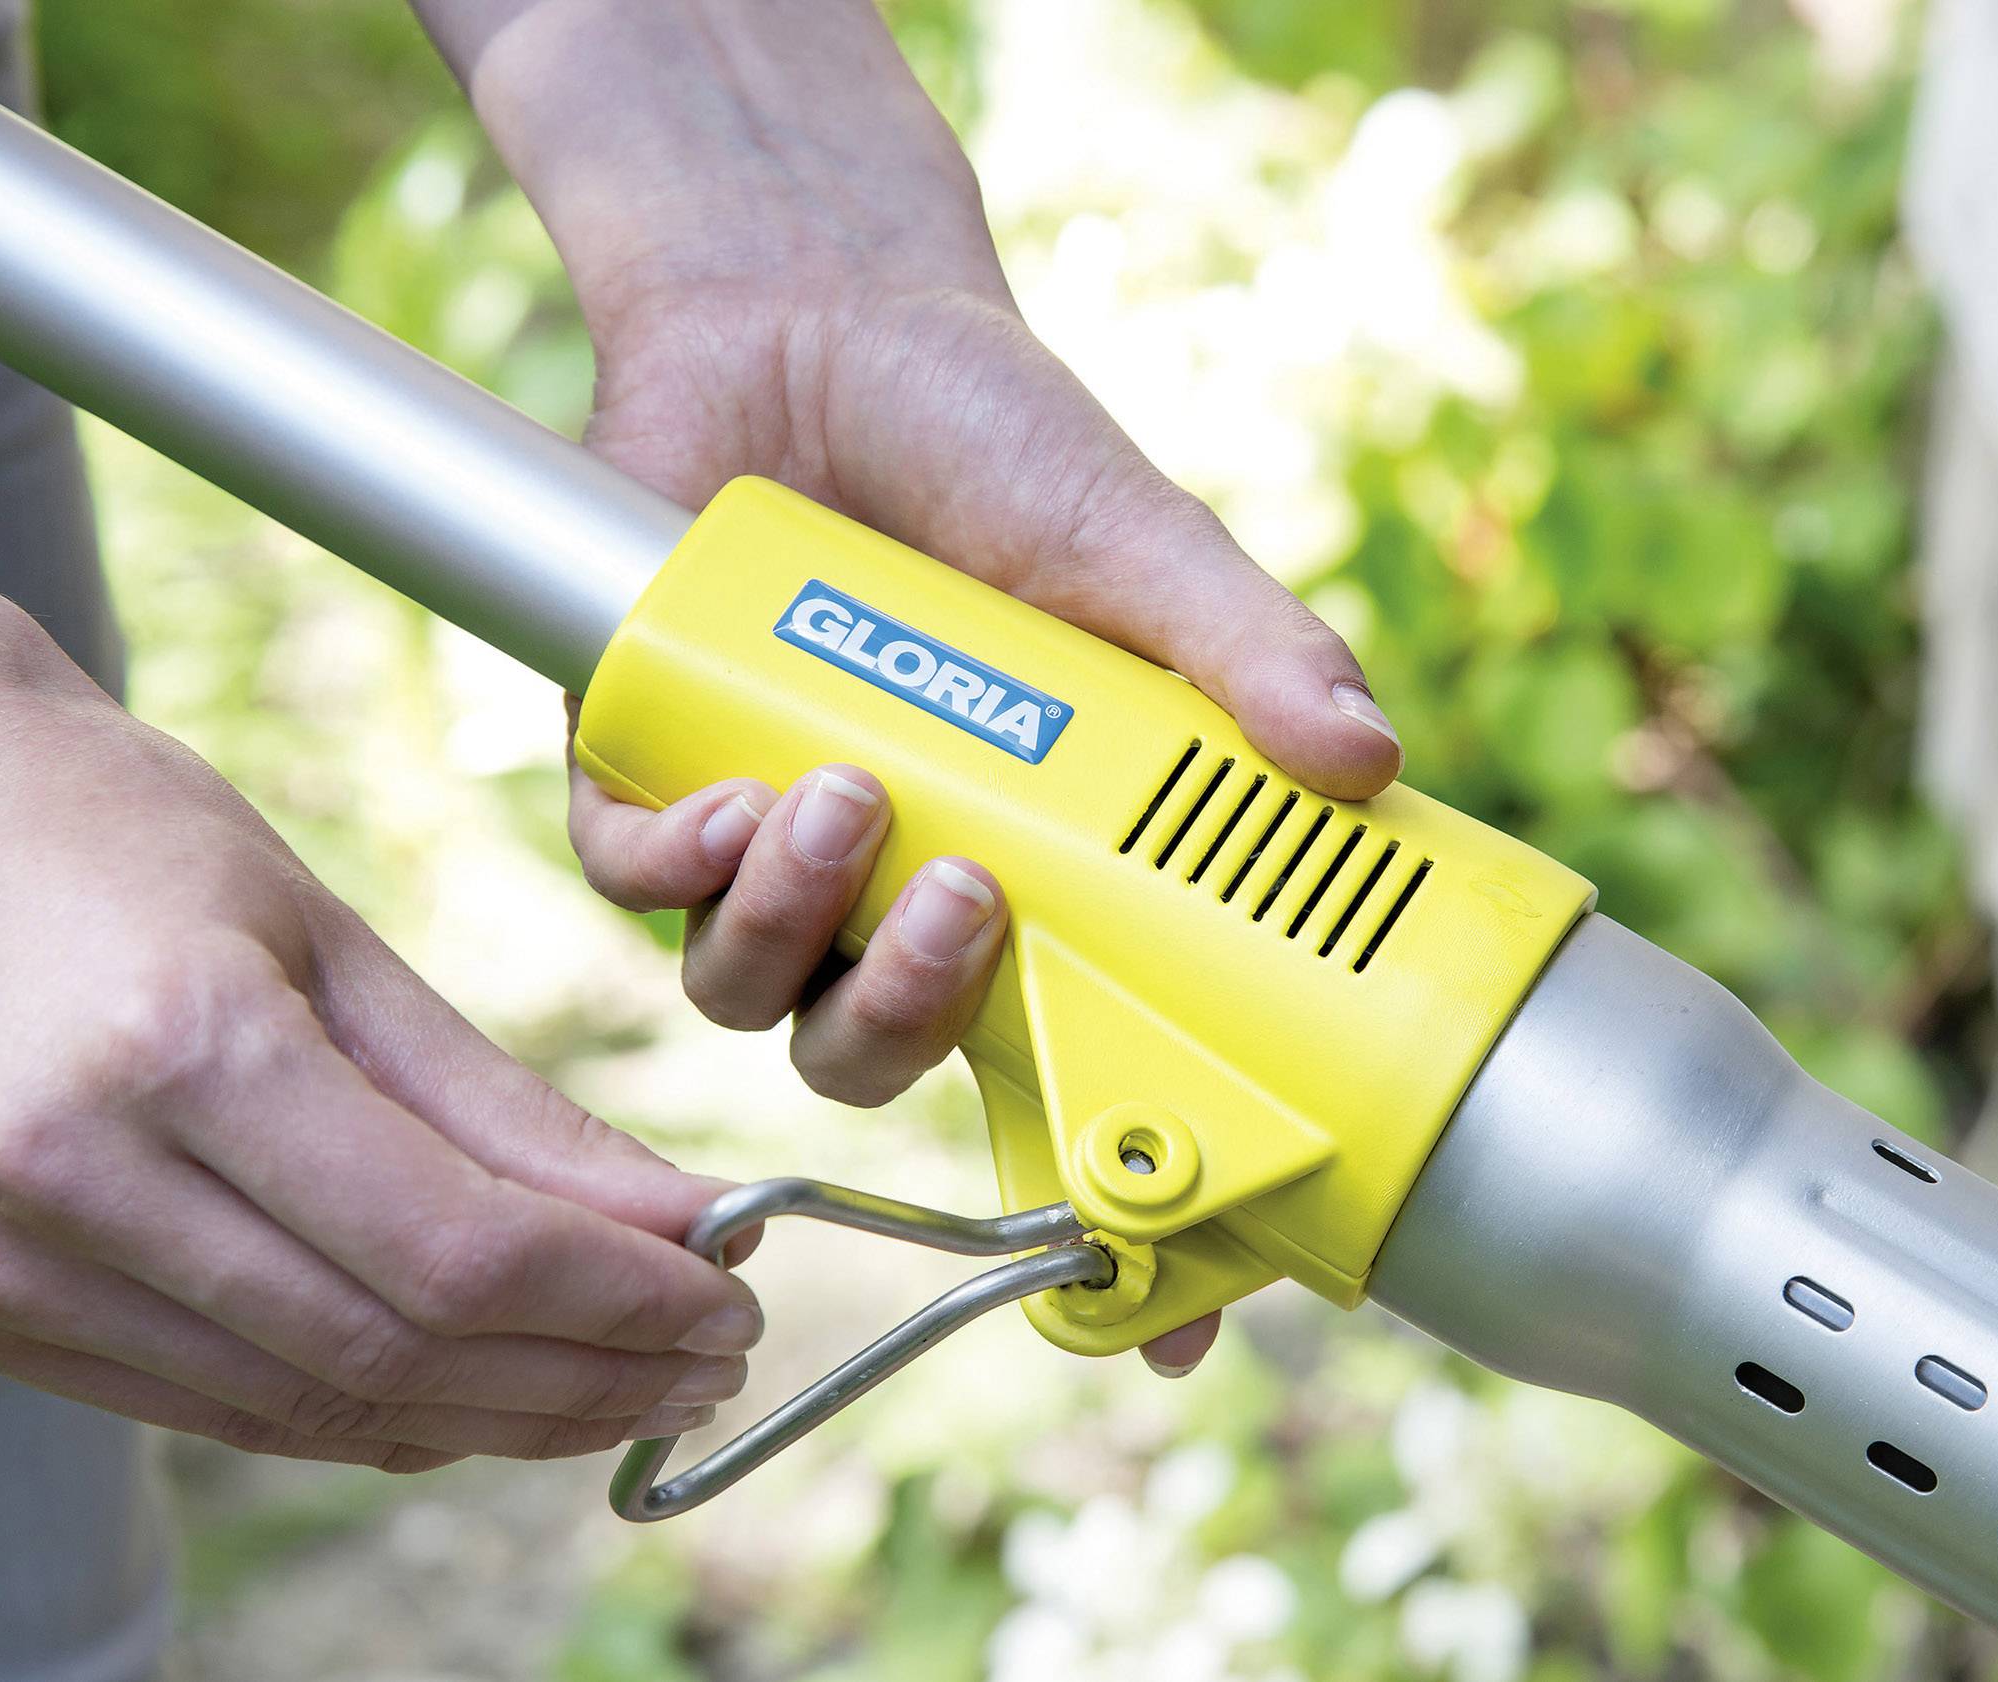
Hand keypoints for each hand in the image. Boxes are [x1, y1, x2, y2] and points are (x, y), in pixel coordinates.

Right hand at [0, 585, 762, 1469]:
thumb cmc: (131, 843)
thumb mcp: (337, 942)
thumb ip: (508, 1108)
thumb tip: (680, 1222)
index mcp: (178, 1050)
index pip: (459, 1248)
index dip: (620, 1301)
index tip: (728, 1304)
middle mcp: (70, 1179)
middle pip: (395, 1350)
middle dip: (586, 1377)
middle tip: (706, 1366)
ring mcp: (4, 1265)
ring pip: (316, 1406)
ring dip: (498, 1419)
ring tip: (626, 1390)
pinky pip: (228, 1408)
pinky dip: (378, 1415)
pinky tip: (486, 1393)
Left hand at [427, 0, 1405, 1373]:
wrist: (814, 325)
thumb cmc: (990, 448)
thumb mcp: (1133, 547)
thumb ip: (1239, 650)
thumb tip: (1364, 756)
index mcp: (1025, 871)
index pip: (1067, 1069)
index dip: (1113, 1201)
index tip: (1185, 1316)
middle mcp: (886, 883)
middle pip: (882, 1061)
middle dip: (915, 1026)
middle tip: (969, 907)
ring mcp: (762, 840)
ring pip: (750, 998)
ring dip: (793, 932)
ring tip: (845, 798)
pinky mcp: (636, 773)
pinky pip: (633, 890)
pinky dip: (676, 868)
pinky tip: (731, 795)